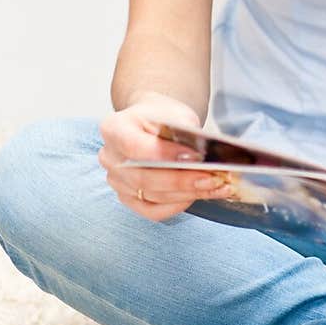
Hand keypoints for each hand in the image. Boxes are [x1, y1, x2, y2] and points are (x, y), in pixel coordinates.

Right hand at [98, 94, 238, 220]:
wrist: (152, 124)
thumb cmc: (162, 117)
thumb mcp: (175, 113)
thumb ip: (183, 132)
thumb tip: (200, 157)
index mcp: (114, 128)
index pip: (136, 147)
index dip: (165, 155)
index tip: (195, 157)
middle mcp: (109, 157)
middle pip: (143, 177)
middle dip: (182, 181)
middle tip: (213, 178)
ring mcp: (116, 181)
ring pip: (152, 196)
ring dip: (187, 194)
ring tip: (216, 187)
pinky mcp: (127, 199)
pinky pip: (153, 211)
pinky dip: (178, 206)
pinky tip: (198, 195)